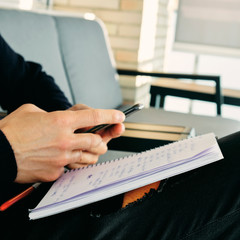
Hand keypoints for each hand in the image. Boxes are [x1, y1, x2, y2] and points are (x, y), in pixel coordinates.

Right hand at [0, 104, 124, 182]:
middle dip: (103, 140)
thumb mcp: (33, 111)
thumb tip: (61, 119)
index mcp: (61, 121)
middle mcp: (65, 140)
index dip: (110, 115)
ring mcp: (62, 158)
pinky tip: (67, 159)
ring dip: (92, 153)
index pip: (94, 116)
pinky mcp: (56, 172)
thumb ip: (53, 114)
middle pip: (97, 141)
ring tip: (87, 149)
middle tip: (101, 138)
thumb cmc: (12, 131)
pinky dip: (73, 163)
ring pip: (90, 158)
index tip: (119, 117)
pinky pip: (72, 168)